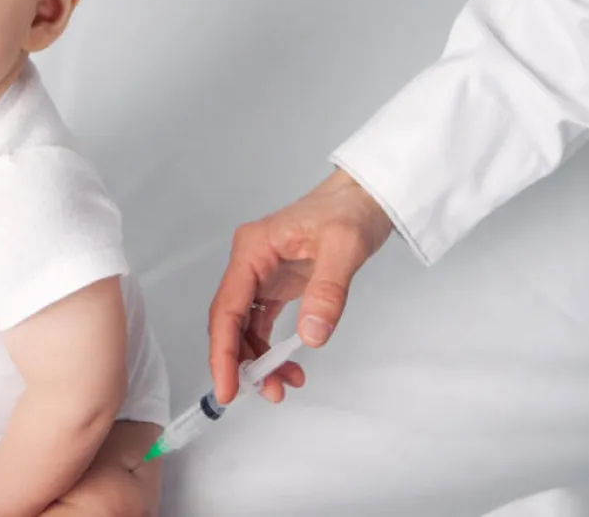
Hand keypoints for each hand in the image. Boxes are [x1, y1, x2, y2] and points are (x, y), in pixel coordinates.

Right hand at [209, 169, 392, 403]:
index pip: (226, 309)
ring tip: (286, 384)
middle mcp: (250, 263)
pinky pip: (262, 322)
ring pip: (245, 327)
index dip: (223, 352)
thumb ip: (327, 293)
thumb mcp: (344, 249)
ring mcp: (262, 274)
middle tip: (269, 393)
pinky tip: (289, 365)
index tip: (227, 387)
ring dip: (259, 359)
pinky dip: (271, 347)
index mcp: (252, 250)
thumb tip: (311, 337)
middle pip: (231, 322)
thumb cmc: (350, 210)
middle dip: (243, 362)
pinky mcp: (277, 283)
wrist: (366, 195)